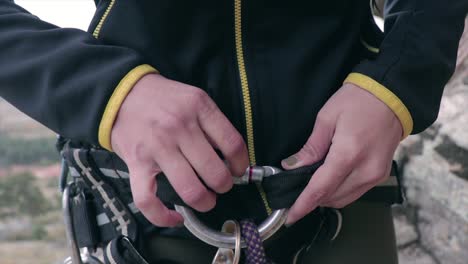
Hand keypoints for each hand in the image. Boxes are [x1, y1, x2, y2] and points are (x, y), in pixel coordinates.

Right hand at [111, 74, 248, 226]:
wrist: (121, 92)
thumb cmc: (161, 98)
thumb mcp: (194, 97)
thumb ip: (212, 123)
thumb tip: (231, 156)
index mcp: (198, 108)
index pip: (233, 144)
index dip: (241, 164)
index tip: (238, 170)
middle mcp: (179, 128)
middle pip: (215, 172)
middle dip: (223, 186)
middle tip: (221, 185)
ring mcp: (157, 148)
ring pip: (190, 189)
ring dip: (204, 201)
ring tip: (206, 199)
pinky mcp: (137, 164)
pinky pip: (148, 199)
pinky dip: (163, 216)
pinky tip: (176, 218)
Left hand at [282, 83, 401, 224]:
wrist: (391, 96)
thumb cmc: (357, 101)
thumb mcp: (326, 119)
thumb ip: (310, 148)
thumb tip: (291, 167)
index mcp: (348, 154)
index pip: (320, 189)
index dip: (303, 205)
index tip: (290, 216)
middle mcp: (365, 170)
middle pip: (331, 198)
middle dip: (312, 199)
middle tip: (296, 191)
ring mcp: (376, 175)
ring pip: (344, 199)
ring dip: (326, 197)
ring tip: (311, 184)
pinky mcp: (380, 175)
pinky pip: (355, 192)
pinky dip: (339, 191)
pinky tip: (330, 180)